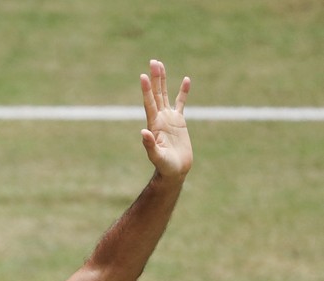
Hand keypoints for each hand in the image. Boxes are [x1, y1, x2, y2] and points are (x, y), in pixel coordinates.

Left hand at [141, 60, 192, 179]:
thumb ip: (149, 145)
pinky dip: (183, 92)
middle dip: (155, 78)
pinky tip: (186, 80)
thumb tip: (143, 133)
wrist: (174, 170)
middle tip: (153, 61)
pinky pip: (181, 103)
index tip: (143, 76)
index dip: (147, 90)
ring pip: (165, 95)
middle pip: (156, 94)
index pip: (149, 103)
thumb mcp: (156, 156)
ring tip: (160, 64)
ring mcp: (169, 118)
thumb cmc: (164, 166)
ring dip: (163, 80)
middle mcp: (159, 118)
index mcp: (154, 125)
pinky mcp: (179, 121)